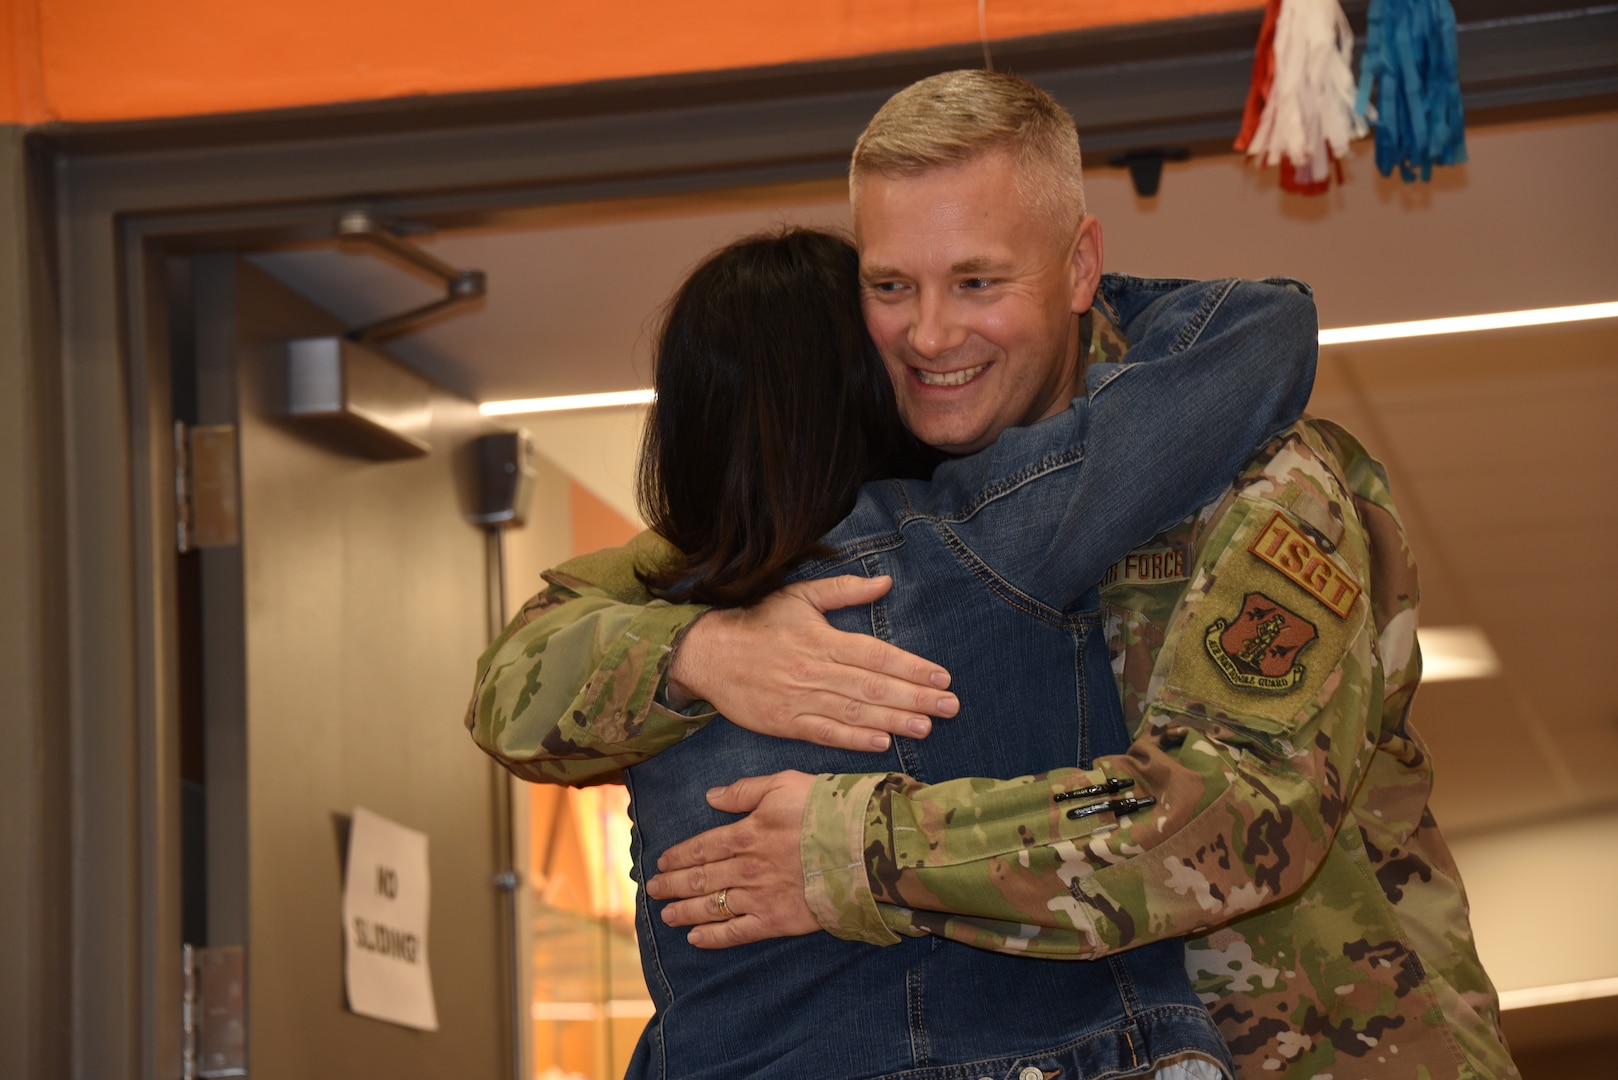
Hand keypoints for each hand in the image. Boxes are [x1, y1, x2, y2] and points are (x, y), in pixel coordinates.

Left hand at [645, 772, 818, 948]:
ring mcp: (758, 896)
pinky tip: (695, 939)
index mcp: (745, 833)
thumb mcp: (782, 784)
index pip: (701, 847)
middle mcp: (745, 867)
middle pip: (700, 878)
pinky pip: (737, 932)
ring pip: (712, 906)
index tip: (661, 863)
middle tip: (652, 891)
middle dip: (672, 885)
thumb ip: (744, 791)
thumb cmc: (825, 810)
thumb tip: (711, 796)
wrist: (861, 847)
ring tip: (666, 916)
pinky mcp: (775, 920)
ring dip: (685, 911)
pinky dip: (713, 937)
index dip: (678, 856)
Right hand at [666, 575, 956, 751]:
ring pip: (854, 713)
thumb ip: (844, 590)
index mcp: (823, 639)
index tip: (943, 677)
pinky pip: (824, 733)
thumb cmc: (758, 621)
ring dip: (894, 721)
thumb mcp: (800, 596)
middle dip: (916, 698)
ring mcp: (799, 699)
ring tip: (927, 727)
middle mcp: (815, 670)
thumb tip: (884, 583)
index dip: (912, 667)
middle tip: (950, 707)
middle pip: (874, 687)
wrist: (707, 653)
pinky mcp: (785, 723)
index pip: (877, 655)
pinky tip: (881, 743)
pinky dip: (853, 740)